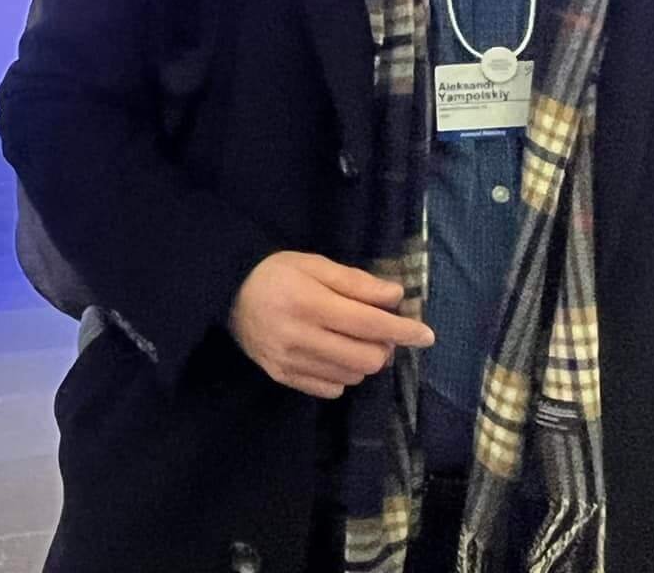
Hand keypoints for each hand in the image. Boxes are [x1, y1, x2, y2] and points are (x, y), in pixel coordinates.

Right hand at [229, 252, 433, 399]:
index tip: (427, 335)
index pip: (369, 324)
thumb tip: (396, 296)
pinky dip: (341, 375)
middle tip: (378, 332)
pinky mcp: (281, 376)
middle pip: (366, 359)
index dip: (403, 330)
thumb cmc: (276, 272)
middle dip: (383, 347)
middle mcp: (299, 336)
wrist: (226, 290)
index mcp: (309, 303)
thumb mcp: (315, 265)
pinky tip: (332, 355)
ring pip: (351, 377)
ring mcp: (289, 361)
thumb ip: (356, 282)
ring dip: (362, 362)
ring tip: (352, 341)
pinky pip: (330, 389)